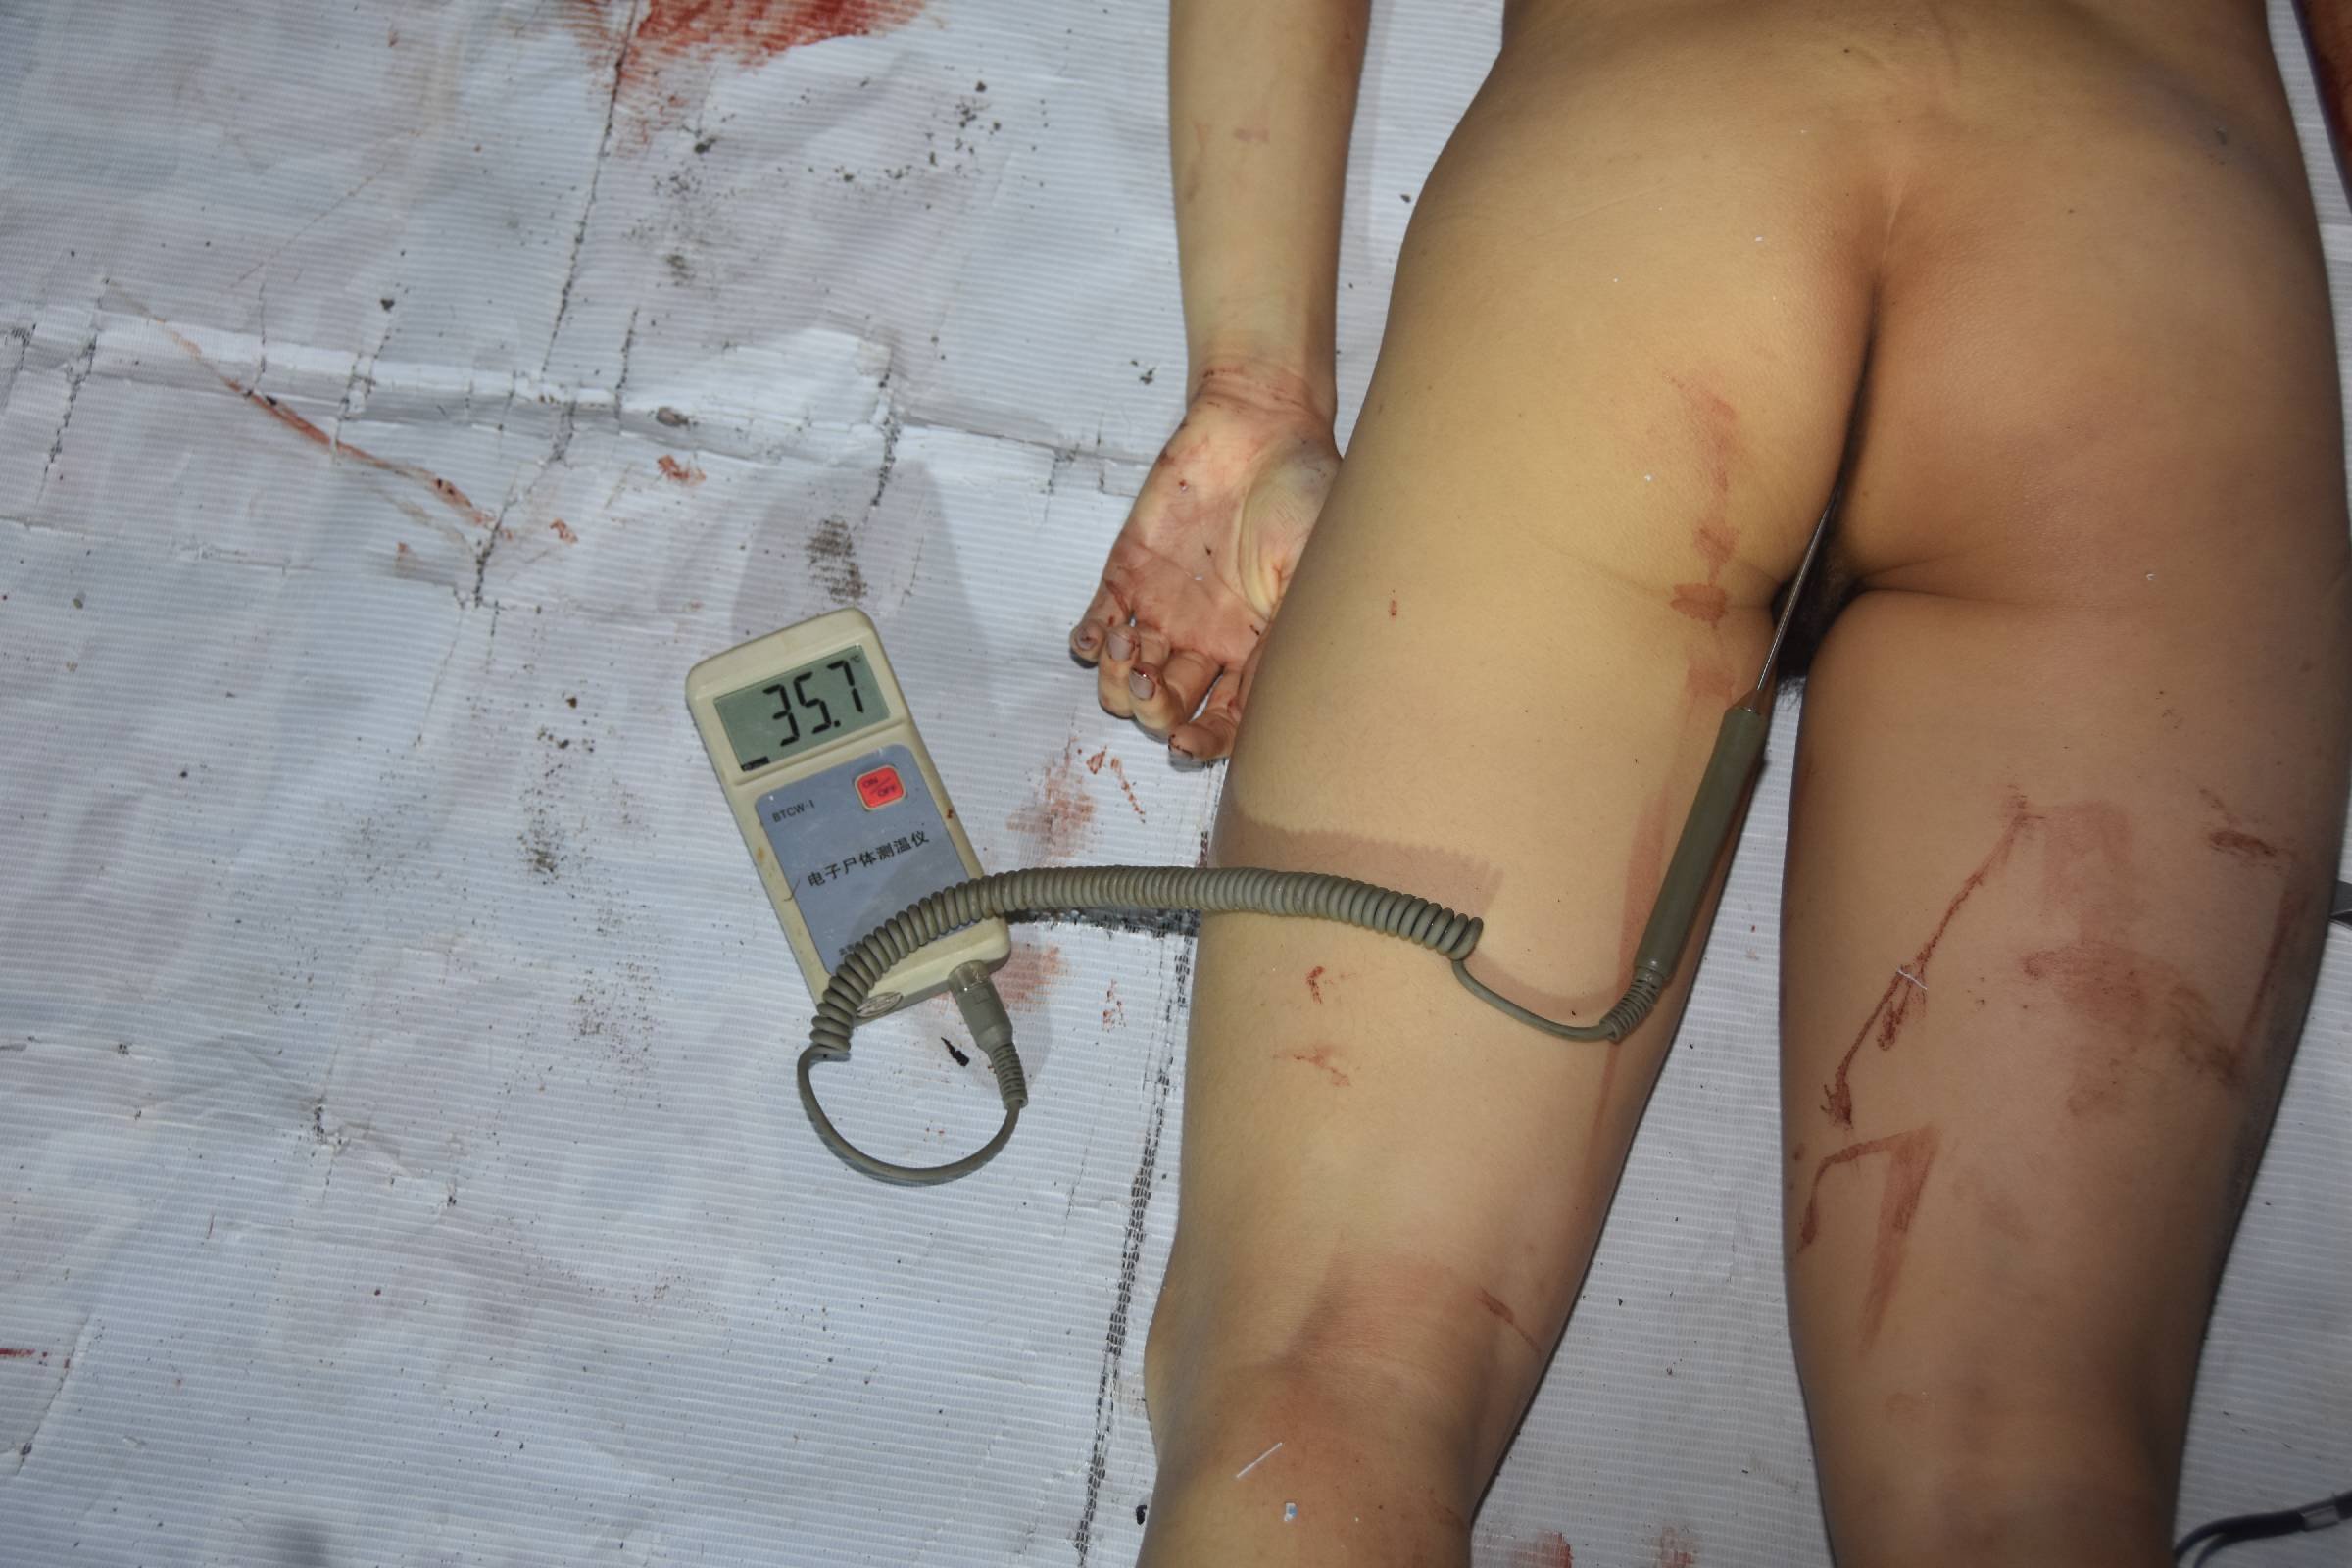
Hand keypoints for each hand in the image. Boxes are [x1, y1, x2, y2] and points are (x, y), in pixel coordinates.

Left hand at [1070, 366, 1339, 760]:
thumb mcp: (1314, 570)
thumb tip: (1285, 702)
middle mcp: (1209, 643)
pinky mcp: (1130, 575)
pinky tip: (1096, 639)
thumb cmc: (1304, 494)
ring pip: (1128, 679)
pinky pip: (1098, 624)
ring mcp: (1166, 610)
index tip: (1184, 743)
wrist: (1263, 426)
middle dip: (1155, 712)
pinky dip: (1089, 644)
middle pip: (1169, 710)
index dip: (1203, 741)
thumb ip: (1293, 635)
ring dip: (1122, 679)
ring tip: (1131, 643)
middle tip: (1153, 684)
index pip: (1226, 721)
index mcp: (1259, 651)